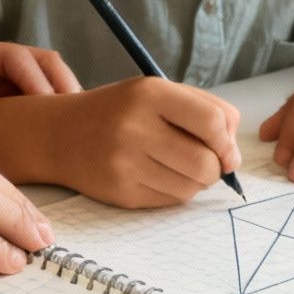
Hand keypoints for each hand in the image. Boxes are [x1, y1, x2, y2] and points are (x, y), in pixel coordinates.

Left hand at [0, 34, 81, 131]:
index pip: (15, 57)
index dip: (37, 80)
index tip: (51, 108)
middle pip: (36, 66)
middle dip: (60, 87)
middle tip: (79, 120)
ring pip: (36, 87)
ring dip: (56, 105)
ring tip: (75, 136)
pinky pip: (24, 107)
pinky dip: (41, 121)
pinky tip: (52, 148)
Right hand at [57, 77, 240, 208]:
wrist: (60, 134)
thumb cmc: (118, 111)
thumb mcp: (155, 92)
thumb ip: (202, 109)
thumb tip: (233, 151)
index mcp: (149, 93)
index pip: (212, 122)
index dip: (229, 142)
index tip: (227, 151)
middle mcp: (134, 127)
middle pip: (205, 162)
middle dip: (216, 168)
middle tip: (207, 163)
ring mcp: (125, 162)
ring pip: (191, 187)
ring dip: (196, 182)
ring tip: (178, 167)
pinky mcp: (120, 192)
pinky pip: (170, 201)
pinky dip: (175, 192)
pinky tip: (158, 176)